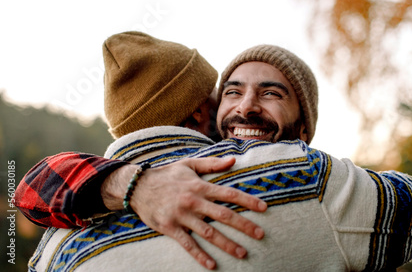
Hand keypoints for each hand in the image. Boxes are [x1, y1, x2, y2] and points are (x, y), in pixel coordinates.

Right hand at [101, 157, 266, 269]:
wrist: (137, 186)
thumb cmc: (167, 175)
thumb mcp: (189, 164)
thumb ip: (212, 164)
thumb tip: (233, 160)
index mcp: (200, 186)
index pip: (229, 194)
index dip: (248, 201)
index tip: (264, 208)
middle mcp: (193, 201)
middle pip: (223, 215)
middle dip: (244, 225)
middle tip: (260, 234)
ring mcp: (182, 216)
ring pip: (209, 233)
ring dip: (227, 244)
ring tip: (243, 252)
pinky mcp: (170, 228)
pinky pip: (188, 244)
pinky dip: (200, 255)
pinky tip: (213, 265)